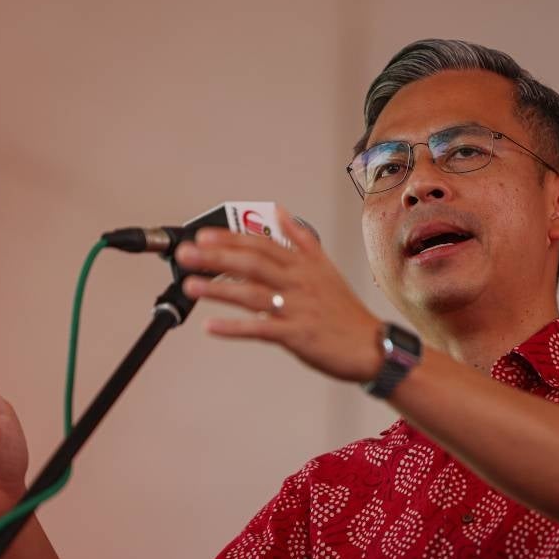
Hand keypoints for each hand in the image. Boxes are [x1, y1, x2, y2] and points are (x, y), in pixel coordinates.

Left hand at [175, 207, 383, 382]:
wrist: (372, 346)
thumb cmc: (345, 311)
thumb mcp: (326, 268)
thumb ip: (301, 239)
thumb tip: (281, 212)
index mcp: (304, 264)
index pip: (262, 244)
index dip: (230, 238)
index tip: (203, 235)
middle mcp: (299, 282)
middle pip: (252, 263)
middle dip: (216, 257)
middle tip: (187, 254)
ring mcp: (297, 308)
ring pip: (252, 294)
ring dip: (219, 289)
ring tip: (191, 285)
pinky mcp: (297, 335)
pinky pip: (260, 329)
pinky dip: (234, 328)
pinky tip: (211, 326)